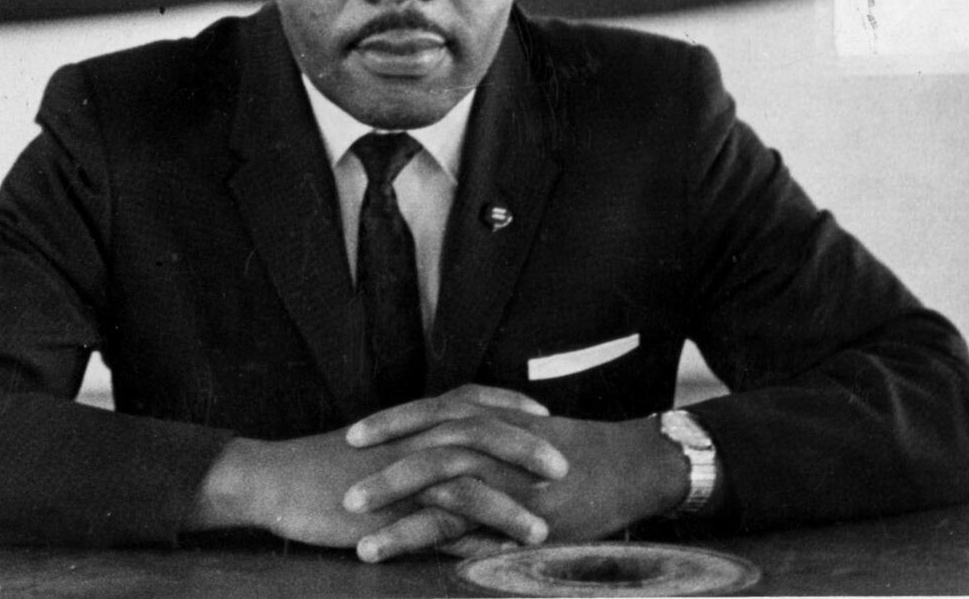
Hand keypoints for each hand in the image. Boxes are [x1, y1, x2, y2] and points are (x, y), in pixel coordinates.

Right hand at [186, 386, 566, 552]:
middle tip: (567, 459)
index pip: (467, 399)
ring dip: (515, 491)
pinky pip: (447, 510)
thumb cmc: (317, 471)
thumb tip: (436, 466)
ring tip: (551, 514)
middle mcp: (410, 436)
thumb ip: (405, 455)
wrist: (273, 481)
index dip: (505, 403)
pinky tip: (508, 544)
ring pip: (471, 468)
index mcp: (406, 420)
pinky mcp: (393, 502)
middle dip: (527, 442)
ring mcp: (403, 467)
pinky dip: (483, 524)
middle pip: (481, 428)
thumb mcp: (369, 454)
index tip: (540, 410)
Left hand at [346, 401, 686, 560]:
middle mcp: (491, 441)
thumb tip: (443, 451)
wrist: (628, 464)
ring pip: (437, 487)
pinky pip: (463, 527)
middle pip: (423, 447)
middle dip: (380, 469)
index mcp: (489, 417)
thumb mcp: (523, 432)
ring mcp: (505, 476)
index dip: (388, 423)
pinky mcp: (520, 513)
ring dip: (395, 514)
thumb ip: (485, 436)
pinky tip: (395, 556)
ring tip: (359, 537)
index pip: (427, 413)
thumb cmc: (575, 451)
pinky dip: (425, 539)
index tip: (350, 436)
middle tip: (340, 488)